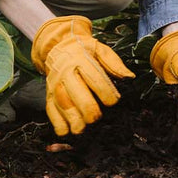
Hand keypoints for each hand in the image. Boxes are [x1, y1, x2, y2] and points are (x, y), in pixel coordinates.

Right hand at [31, 15, 133, 135]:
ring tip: (81, 129)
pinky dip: (57, 122)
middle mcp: (65, 73)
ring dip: (72, 118)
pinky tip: (66, 131)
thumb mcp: (100, 50)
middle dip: (88, 108)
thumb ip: (114, 63)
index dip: (105, 91)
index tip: (114, 101)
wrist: (59, 47)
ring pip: (62, 103)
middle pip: (75, 92)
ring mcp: (55, 84)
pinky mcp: (48, 94)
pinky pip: (50, 110)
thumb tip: (129, 77)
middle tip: (97, 118)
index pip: (93, 78)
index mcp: (80, 60)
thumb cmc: (84, 51)